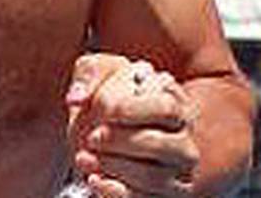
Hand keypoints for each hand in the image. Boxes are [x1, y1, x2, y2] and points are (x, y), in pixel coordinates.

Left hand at [66, 54, 199, 196]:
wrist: (103, 139)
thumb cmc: (107, 100)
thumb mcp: (98, 74)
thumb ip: (89, 74)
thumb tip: (76, 97)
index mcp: (175, 103)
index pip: (166, 108)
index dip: (132, 110)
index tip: (102, 109)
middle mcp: (184, 139)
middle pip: (160, 144)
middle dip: (119, 142)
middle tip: (92, 137)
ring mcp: (178, 173)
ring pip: (153, 177)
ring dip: (112, 167)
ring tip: (83, 157)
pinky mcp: (165, 197)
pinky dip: (115, 192)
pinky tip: (94, 178)